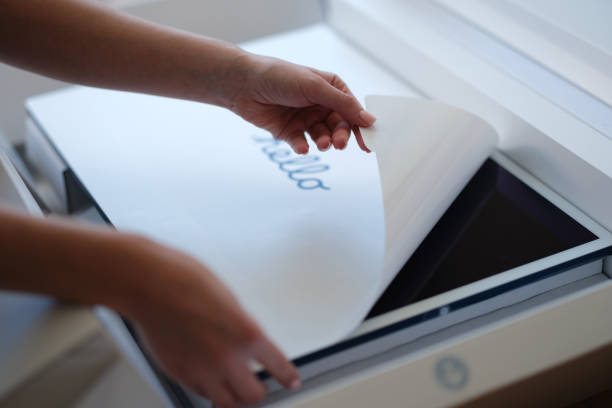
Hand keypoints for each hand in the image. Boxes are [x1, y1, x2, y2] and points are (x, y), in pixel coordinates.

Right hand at [119, 237, 298, 407]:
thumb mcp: (230, 299)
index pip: (278, 366)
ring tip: (237, 391)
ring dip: (235, 398)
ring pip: (227, 403)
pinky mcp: (179, 373)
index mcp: (246, 333)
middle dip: (259, 391)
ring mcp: (201, 370)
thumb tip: (247, 343)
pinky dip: (210, 391)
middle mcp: (227, 357)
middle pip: (254, 395)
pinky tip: (212, 383)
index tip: (291, 380)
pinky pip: (202, 394)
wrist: (149, 283)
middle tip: (260, 385)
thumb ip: (241, 327)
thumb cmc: (186, 280)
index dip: (287, 376)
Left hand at [228, 54, 375, 154]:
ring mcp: (304, 118)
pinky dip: (303, 147)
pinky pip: (302, 143)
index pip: (352, 109)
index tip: (368, 143)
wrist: (243, 84)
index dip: (361, 125)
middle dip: (341, 136)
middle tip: (339, 144)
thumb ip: (343, 104)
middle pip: (339, 126)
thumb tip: (369, 119)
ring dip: (325, 142)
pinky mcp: (289, 131)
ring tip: (322, 145)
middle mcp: (319, 104)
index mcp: (330, 88)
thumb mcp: (315, 87)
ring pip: (323, 136)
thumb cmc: (279, 77)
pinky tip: (301, 148)